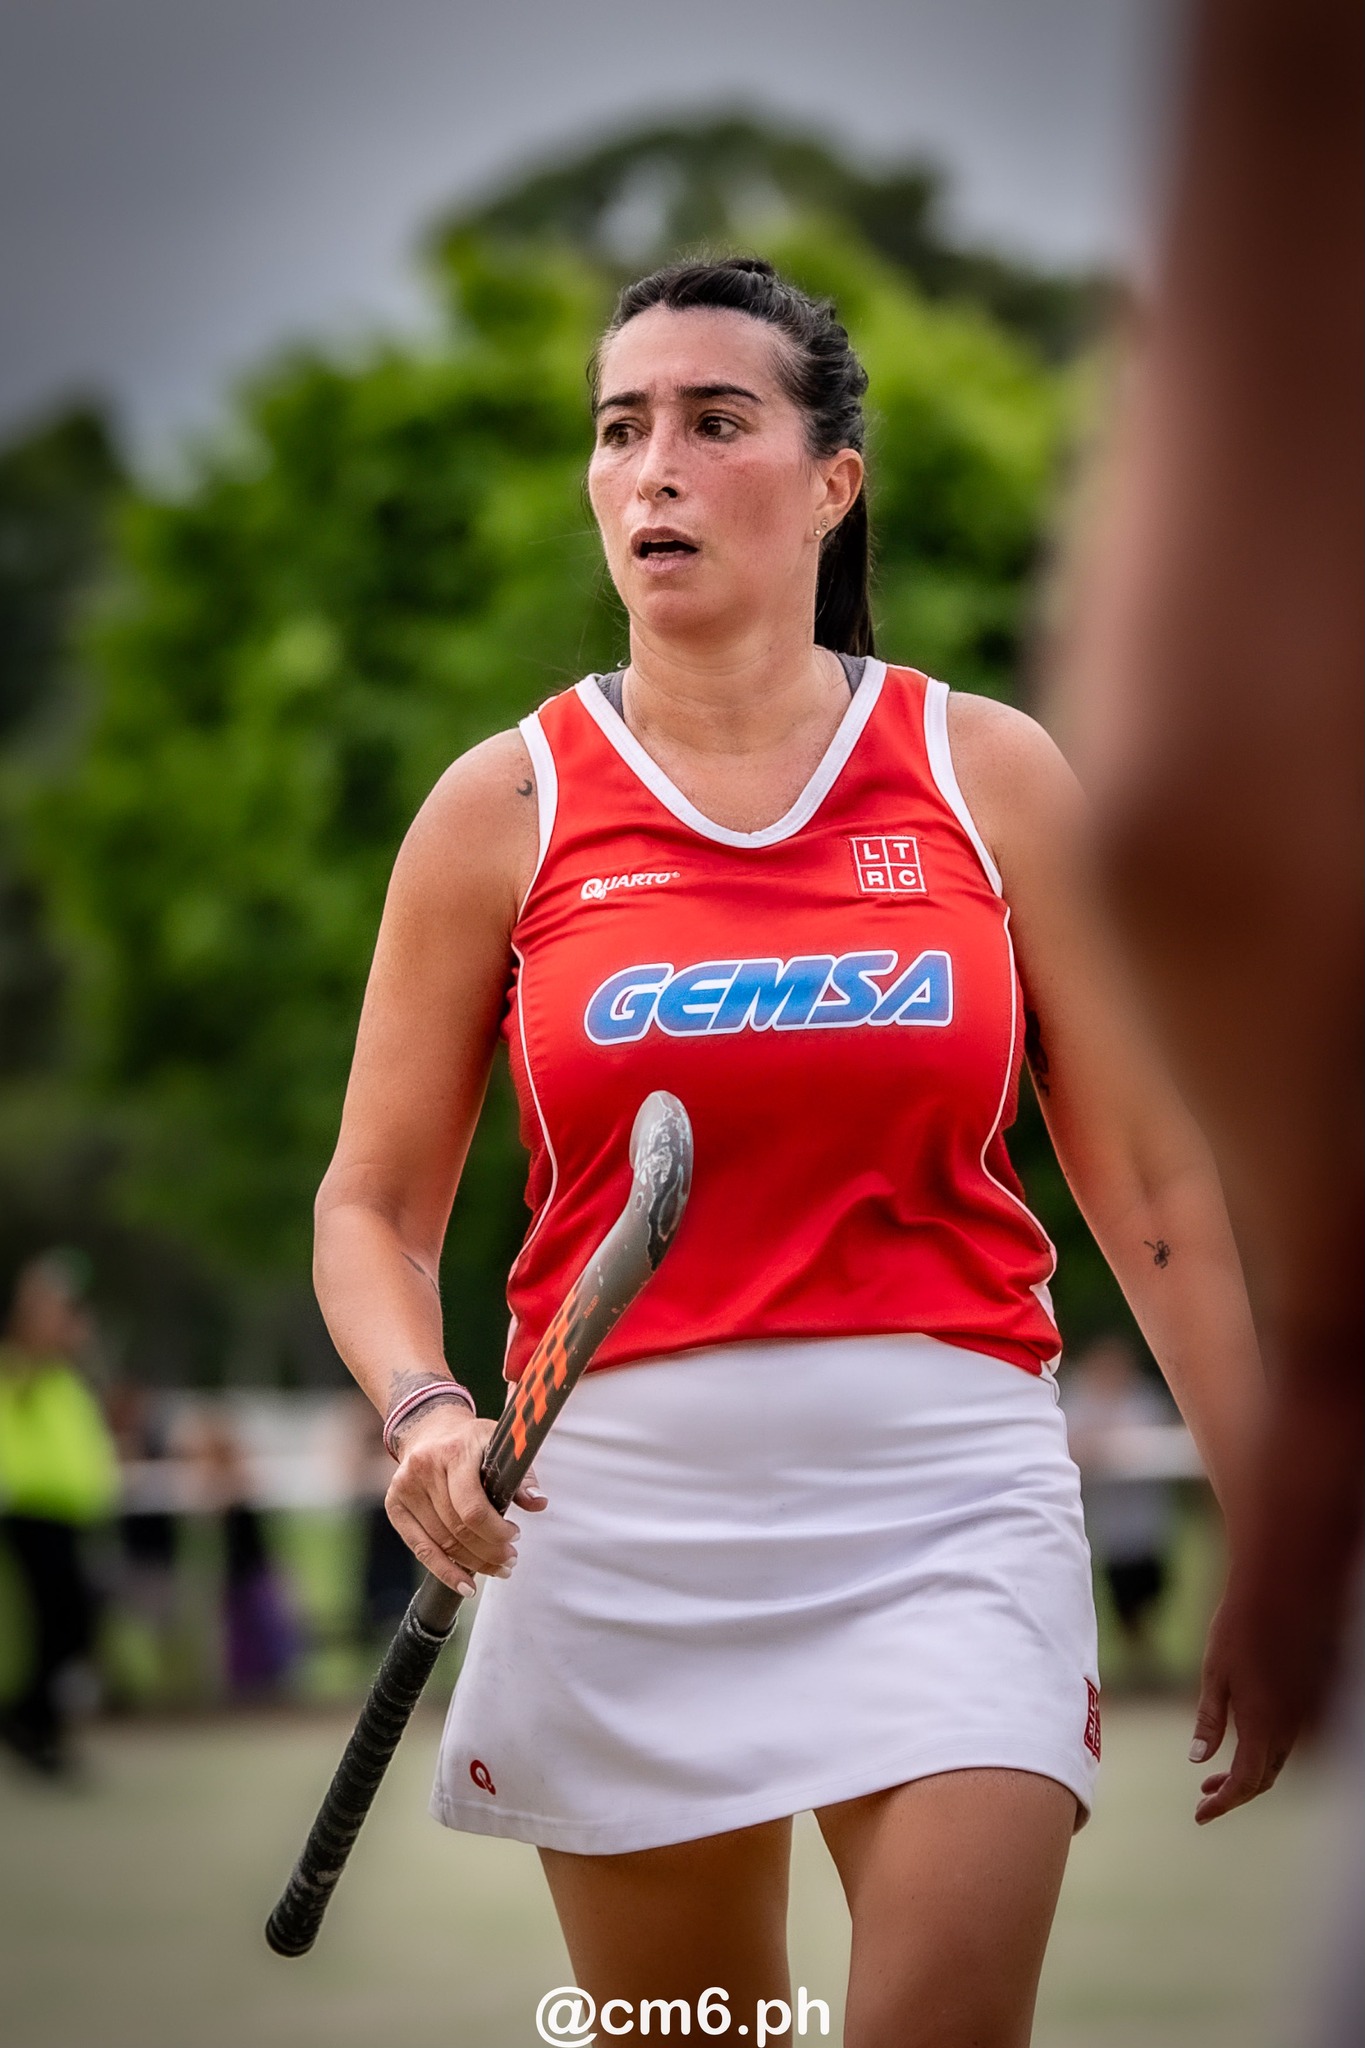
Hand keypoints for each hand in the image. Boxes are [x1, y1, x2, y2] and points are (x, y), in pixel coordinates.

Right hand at [384, 1398, 546, 1596]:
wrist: (429, 1428)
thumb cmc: (471, 1440)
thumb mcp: (500, 1443)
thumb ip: (521, 1474)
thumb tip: (539, 1502)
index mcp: (454, 1451)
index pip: (473, 1506)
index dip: (496, 1530)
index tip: (515, 1537)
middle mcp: (425, 1468)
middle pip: (458, 1528)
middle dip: (489, 1552)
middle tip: (510, 1562)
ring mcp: (405, 1488)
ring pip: (442, 1542)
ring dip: (473, 1564)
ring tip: (497, 1569)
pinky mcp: (395, 1505)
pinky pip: (421, 1548)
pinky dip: (444, 1571)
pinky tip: (465, 1585)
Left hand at [1187, 1583, 1295, 1823]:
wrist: (1282, 1592)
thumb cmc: (1240, 1629)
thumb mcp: (1215, 1674)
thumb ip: (1209, 1720)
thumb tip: (1199, 1759)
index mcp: (1262, 1726)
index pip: (1245, 1782)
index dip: (1223, 1804)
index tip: (1201, 1815)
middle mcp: (1286, 1727)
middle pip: (1264, 1779)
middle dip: (1234, 1794)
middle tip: (1204, 1798)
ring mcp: (1299, 1714)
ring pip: (1277, 1761)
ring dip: (1248, 1774)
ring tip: (1213, 1776)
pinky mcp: (1304, 1699)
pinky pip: (1285, 1741)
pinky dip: (1262, 1753)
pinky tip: (1241, 1743)